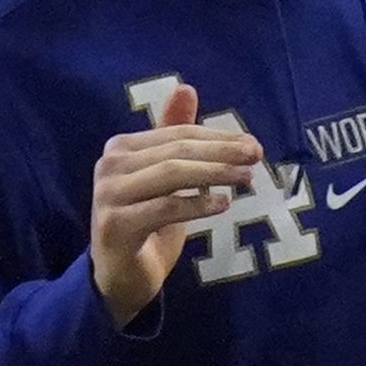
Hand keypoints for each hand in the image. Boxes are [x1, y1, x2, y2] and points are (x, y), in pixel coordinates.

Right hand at [88, 85, 261, 328]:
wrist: (120, 278)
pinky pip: (164, 208)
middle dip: (220, 152)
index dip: (217, 138)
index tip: (252, 144)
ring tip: (246, 178)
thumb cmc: (146, 224)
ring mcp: (109, 195)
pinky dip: (197, 204)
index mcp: (121, 148)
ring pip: (171, 175)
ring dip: (214, 174)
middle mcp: (109, 165)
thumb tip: (186, 87)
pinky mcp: (115, 224)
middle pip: (175, 152)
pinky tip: (222, 205)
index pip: (177, 135)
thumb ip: (174, 136)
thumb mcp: (165, 178)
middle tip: (256, 156)